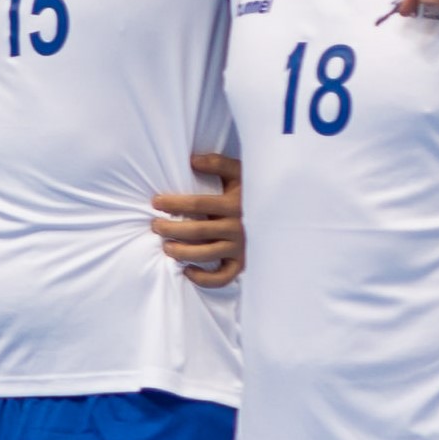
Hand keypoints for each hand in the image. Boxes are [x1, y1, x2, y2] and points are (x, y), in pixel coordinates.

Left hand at [152, 151, 244, 287]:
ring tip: (166, 247)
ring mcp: (241, 247)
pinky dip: (204, 279)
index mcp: (235, 204)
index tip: (156, 202)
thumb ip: (218, 163)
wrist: (282, 210)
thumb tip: (193, 160)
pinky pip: (223, 277)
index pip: (199, 204)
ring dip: (181, 252)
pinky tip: (187, 270)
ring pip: (206, 254)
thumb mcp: (239, 172)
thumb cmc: (251, 190)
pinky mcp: (243, 263)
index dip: (174, 203)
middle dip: (171, 229)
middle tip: (155, 226)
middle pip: (197, 231)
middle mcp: (239, 227)